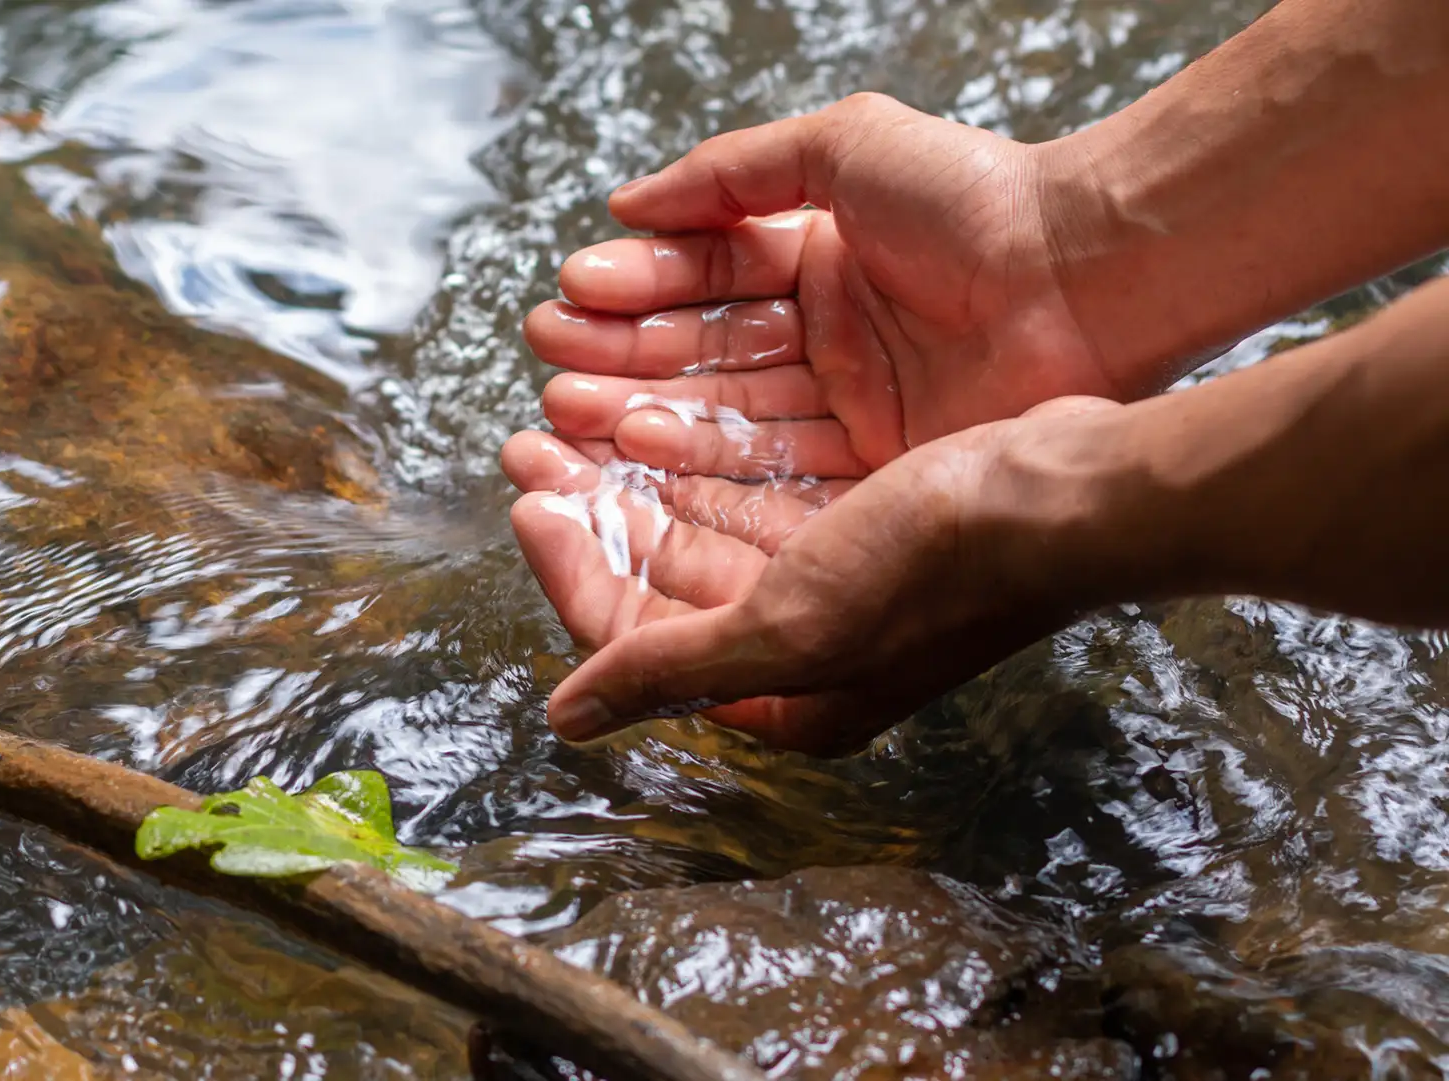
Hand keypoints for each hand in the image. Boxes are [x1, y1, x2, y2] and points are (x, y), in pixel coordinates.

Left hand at [502, 398, 1120, 753]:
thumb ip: (671, 667)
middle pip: (658, 580)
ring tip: (578, 410)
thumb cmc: (941, 564)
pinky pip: (749, 489)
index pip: (634, 640)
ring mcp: (831, 582)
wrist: (1071, 490)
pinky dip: (700, 455)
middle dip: (592, 511)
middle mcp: (800, 648)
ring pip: (698, 526)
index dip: (569, 567)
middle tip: (533, 440)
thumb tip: (565, 720)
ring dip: (635, 474)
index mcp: (781, 696)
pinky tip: (662, 406)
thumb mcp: (792, 625)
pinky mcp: (857, 520)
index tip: (527, 496)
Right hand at [527, 93, 1124, 477]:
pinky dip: (705, 462)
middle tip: (550, 365)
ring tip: (573, 410)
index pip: (707, 279)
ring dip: (645, 411)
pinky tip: (640, 450)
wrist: (1090, 273)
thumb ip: (730, 173)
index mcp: (821, 262)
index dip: (637, 288)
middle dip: (623, 357)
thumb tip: (626, 202)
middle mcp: (830, 341)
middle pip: (704, 355)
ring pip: (727, 414)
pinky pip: (775, 467)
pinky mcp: (878, 467)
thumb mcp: (843, 149)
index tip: (569, 295)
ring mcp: (852, 409)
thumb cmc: (978, 197)